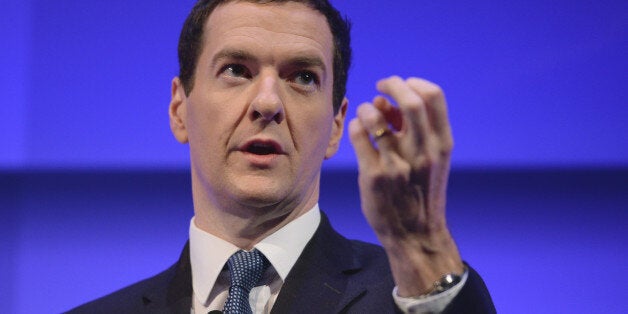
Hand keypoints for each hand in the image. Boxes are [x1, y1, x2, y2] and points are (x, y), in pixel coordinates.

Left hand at [348, 76, 463, 295]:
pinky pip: (359, 134)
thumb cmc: (421, 190)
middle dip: (392, 84)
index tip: (400, 85)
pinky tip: (358, 132)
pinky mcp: (374, 175)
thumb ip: (414, 129)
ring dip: (367, 107)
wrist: (415, 233)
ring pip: (376, 115)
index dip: (413, 82)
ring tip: (367, 114)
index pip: (433, 96)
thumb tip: (386, 100)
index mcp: (442, 144)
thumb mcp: (431, 159)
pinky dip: (356, 125)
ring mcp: (397, 163)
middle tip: (380, 86)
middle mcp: (423, 151)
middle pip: (409, 99)